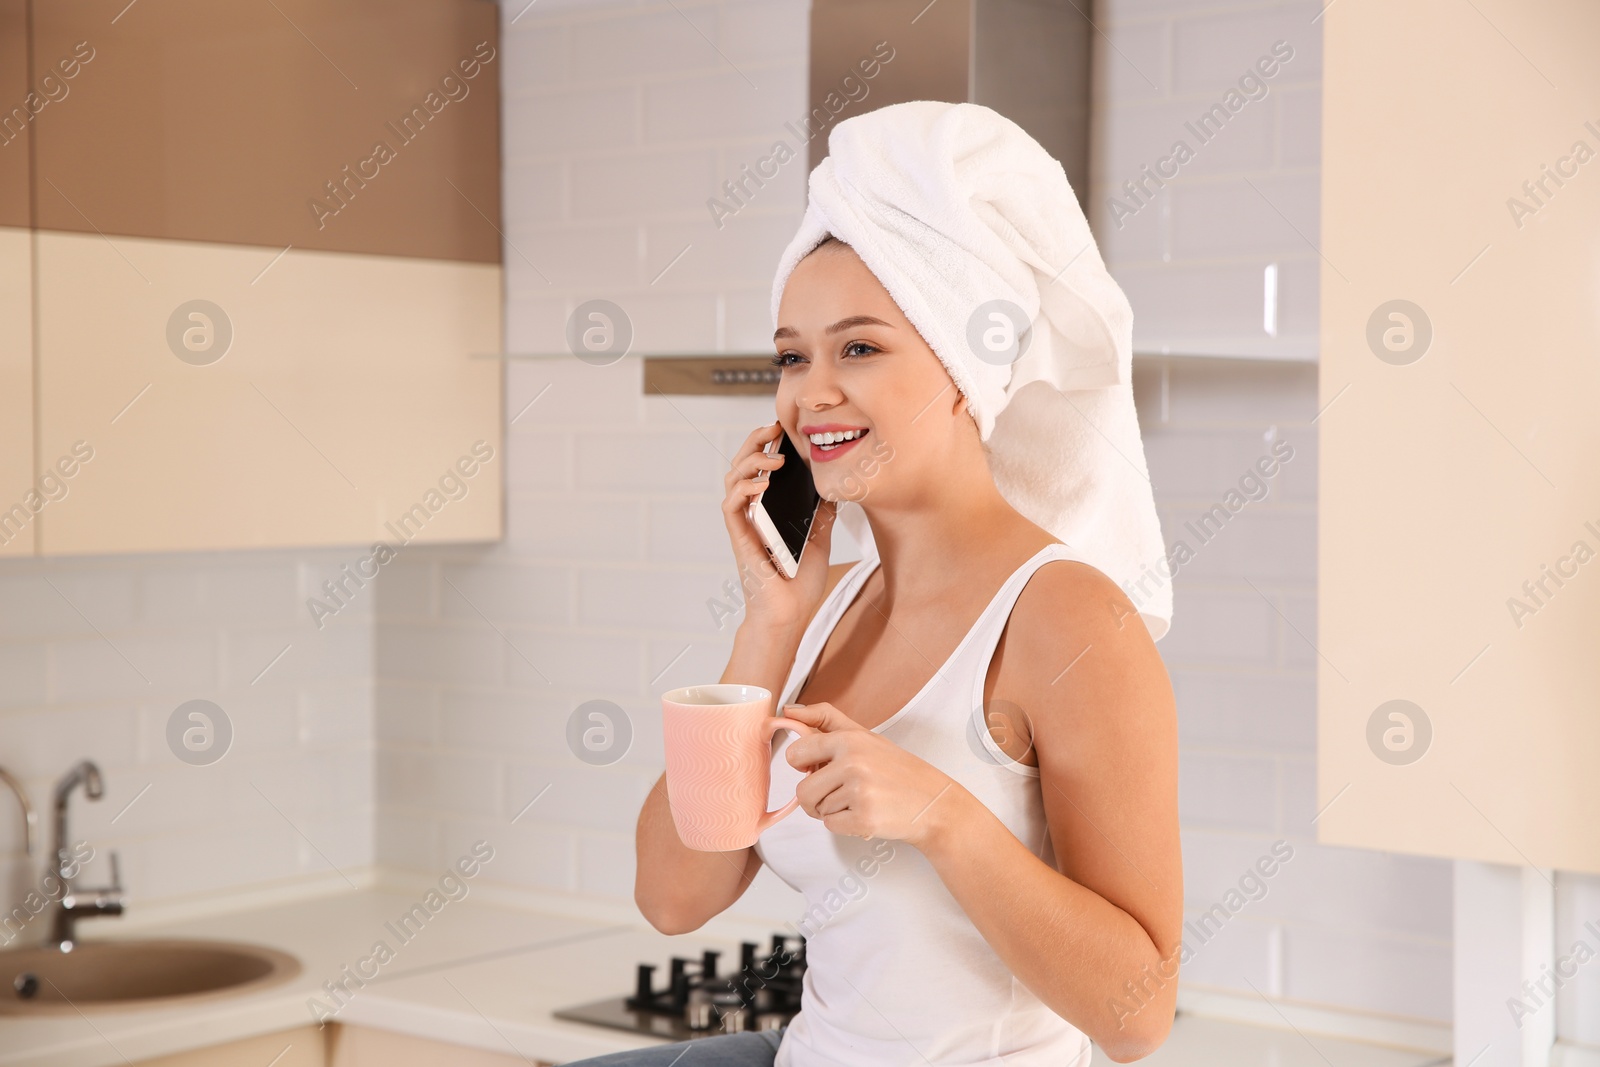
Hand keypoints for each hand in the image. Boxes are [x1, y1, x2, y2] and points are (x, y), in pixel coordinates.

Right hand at [722, 420, 838, 634]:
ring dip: (751, 461)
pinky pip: (731, 506)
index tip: (784, 429)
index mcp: (768, 510)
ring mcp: (744, 525)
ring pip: (732, 480)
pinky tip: (762, 483)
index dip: (766, 444)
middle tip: (774, 428)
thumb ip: (820, 513)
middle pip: (741, 466)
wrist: (791, 615)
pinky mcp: (740, 539)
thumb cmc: (799, 584)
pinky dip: (743, 489)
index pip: (760, 468)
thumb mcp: (820, 538)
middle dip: (755, 441)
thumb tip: (832, 488)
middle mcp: (752, 514)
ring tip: (775, 458)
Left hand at [779, 701, 964, 848]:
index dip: (803, 766)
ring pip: (817, 809)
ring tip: (861, 801)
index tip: (817, 768)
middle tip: (840, 792)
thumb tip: (789, 711)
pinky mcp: (864, 818)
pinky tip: (866, 814)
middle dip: (816, 797)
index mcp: (848, 739)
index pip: (795, 753)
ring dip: (834, 810)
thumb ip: (825, 720)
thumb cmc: (897, 769)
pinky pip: (831, 826)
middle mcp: (852, 763)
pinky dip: (845, 825)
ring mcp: (859, 791)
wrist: (934, 802)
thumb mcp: (864, 735)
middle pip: (802, 790)